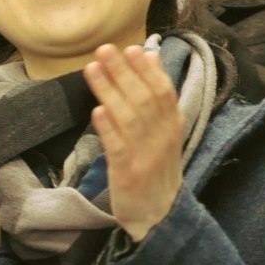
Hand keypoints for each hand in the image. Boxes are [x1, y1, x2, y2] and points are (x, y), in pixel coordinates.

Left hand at [84, 44, 182, 241]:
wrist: (159, 216)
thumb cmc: (157, 167)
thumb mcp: (165, 130)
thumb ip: (158, 96)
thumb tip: (149, 56)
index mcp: (173, 125)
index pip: (162, 91)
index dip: (146, 69)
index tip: (130, 48)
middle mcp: (162, 138)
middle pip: (143, 99)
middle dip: (123, 72)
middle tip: (104, 50)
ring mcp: (146, 156)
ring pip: (128, 118)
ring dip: (109, 91)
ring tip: (92, 70)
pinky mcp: (129, 174)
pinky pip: (118, 147)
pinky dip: (108, 128)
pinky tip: (96, 111)